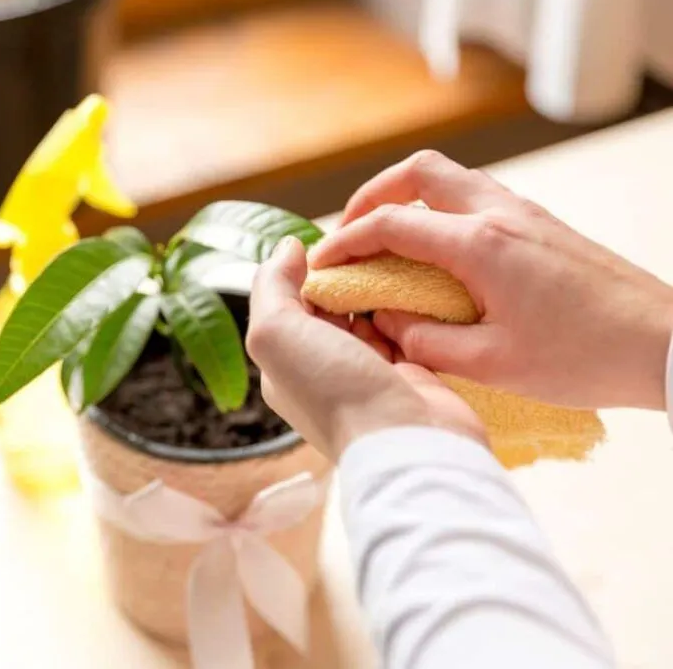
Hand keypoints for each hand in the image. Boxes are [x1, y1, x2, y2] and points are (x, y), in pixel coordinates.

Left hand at [247, 237, 484, 460]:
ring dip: (380, 291)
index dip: (305, 273)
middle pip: (331, 309)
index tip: (330, 246)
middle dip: (346, 278)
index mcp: (285, 366)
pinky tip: (417, 285)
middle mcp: (324, 370)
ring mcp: (368, 374)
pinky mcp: (410, 374)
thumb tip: (287, 248)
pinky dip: (409, 310)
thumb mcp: (279, 334)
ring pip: (371, 316)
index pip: (289, 305)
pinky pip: (406, 330)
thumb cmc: (336, 391)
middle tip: (367, 245)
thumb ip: (271, 287)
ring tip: (395, 257)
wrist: (408, 442)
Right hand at [309, 150, 672, 409]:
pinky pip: (475, 195)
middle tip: (350, 234)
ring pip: (448, 176)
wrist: (665, 343)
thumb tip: (387, 320)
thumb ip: (425, 339)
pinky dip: (439, 209)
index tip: (322, 265)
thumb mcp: (492, 364)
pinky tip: (436, 253)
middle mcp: (500, 214)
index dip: (345, 242)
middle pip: (418, 172)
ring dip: (407, 197)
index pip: (391, 224)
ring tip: (386, 240)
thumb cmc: (585, 357)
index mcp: (480, 245)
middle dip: (372, 196)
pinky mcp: (541, 225)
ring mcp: (524, 214)